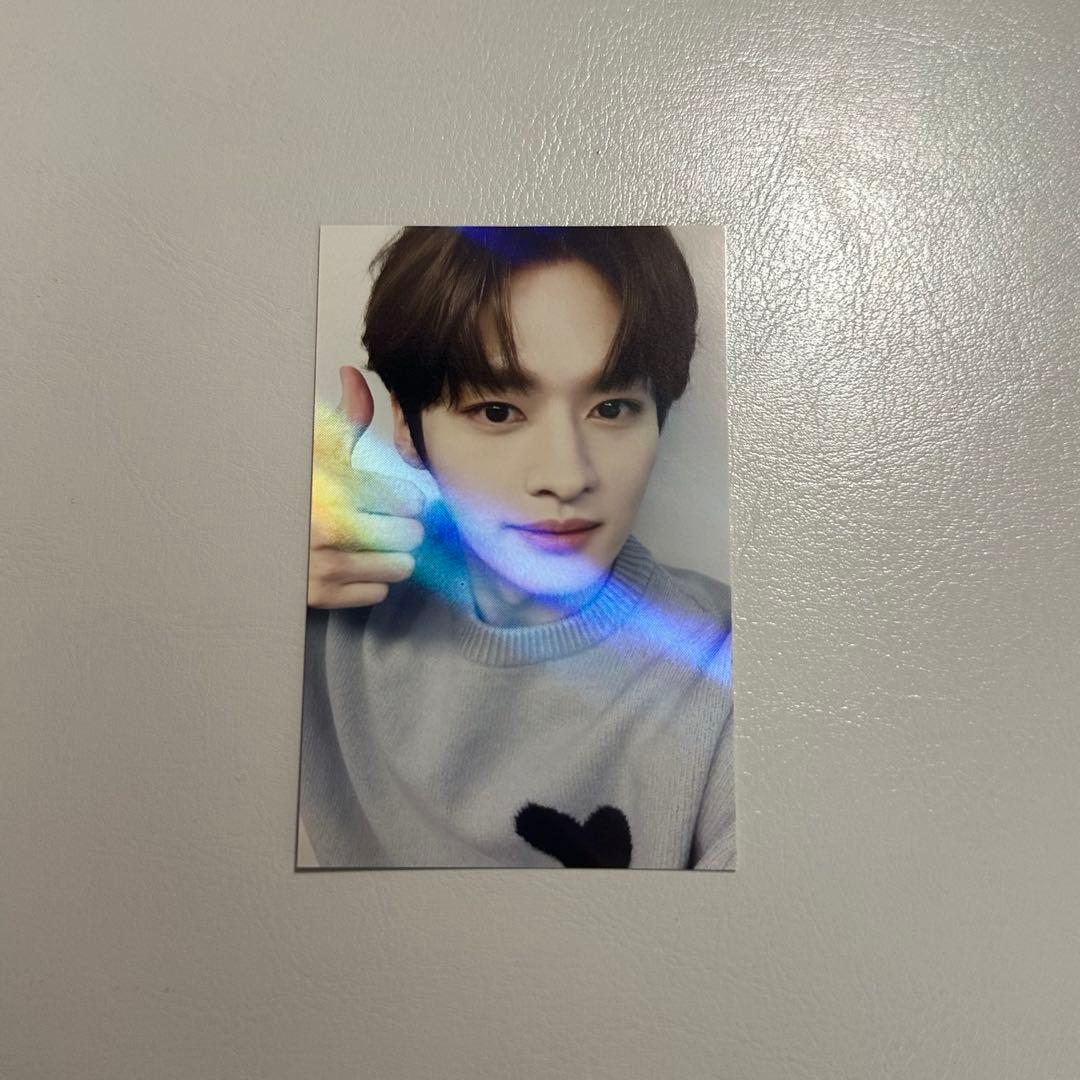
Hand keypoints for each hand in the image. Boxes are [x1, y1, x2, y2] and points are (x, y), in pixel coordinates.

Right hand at [307, 366, 425, 608]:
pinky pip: (378, 593)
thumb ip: (346, 419)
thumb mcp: (314, 449)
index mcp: (334, 486)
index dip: (407, 499)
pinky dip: (371, 581)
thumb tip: (354, 374)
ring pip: (400, 567)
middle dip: (404, 528)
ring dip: (392, 556)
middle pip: (411, 536)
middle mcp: (330, 529)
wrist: (242, 534)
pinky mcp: (320, 597)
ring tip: (371, 543)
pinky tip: (353, 564)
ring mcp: (325, 567)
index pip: (408, 501)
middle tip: (385, 522)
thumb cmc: (290, 489)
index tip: (396, 499)